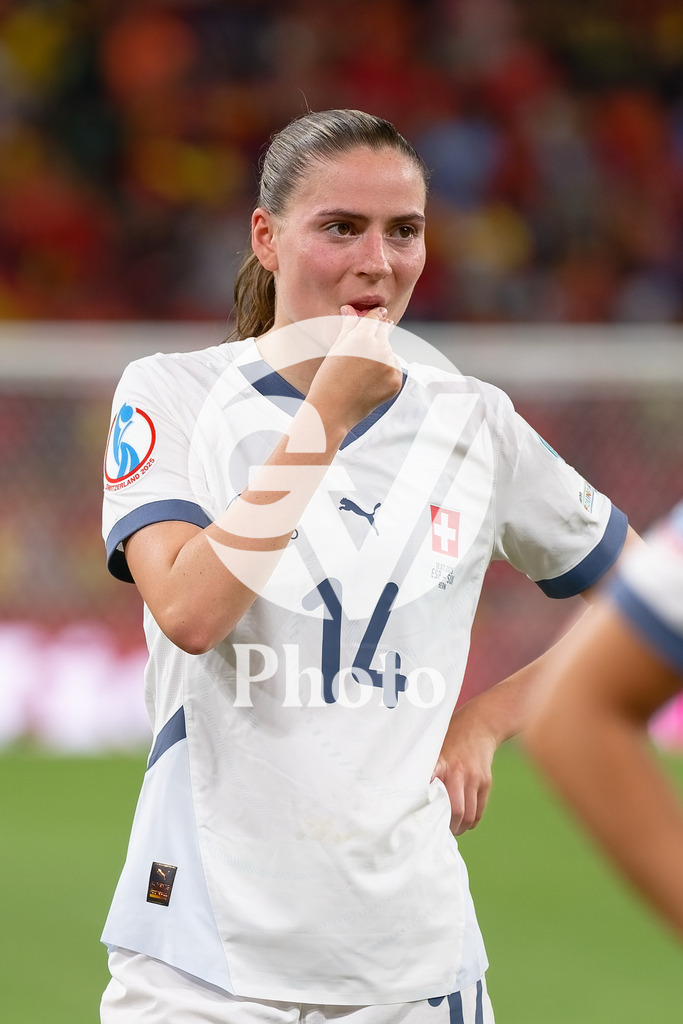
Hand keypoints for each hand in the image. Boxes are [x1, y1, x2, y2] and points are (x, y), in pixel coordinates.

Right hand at [306, 305, 401, 432]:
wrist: (333, 410)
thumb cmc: (328, 379)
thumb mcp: (336, 349)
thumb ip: (348, 328)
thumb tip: (350, 309)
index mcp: (362, 337)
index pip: (375, 318)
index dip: (376, 315)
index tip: (380, 313)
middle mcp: (380, 349)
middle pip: (384, 333)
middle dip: (378, 334)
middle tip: (368, 345)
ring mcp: (390, 366)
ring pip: (389, 352)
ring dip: (380, 356)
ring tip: (361, 373)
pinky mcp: (396, 381)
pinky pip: (393, 370)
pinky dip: (385, 373)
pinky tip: (369, 383)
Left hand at [431, 701, 497, 834]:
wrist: (480, 724)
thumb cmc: (450, 738)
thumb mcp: (433, 748)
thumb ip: (425, 768)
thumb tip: (407, 792)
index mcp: (440, 763)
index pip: (430, 791)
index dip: (426, 810)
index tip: (418, 821)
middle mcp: (458, 772)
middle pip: (455, 811)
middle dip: (448, 827)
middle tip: (438, 831)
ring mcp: (474, 777)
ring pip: (469, 815)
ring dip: (460, 827)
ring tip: (451, 829)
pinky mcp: (486, 781)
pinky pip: (479, 810)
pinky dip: (472, 822)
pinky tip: (464, 823)